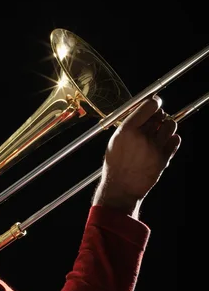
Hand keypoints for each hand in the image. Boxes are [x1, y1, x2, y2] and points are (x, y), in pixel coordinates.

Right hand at [93, 96, 180, 214]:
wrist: (121, 188)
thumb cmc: (115, 165)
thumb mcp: (115, 141)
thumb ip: (129, 126)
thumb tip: (142, 112)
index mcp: (127, 130)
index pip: (149, 106)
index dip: (154, 103)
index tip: (155, 103)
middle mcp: (142, 137)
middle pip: (160, 115)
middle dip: (159, 116)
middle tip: (155, 121)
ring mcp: (154, 148)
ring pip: (171, 125)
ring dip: (167, 126)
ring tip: (160, 132)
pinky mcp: (163, 158)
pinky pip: (176, 140)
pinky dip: (172, 139)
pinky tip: (164, 143)